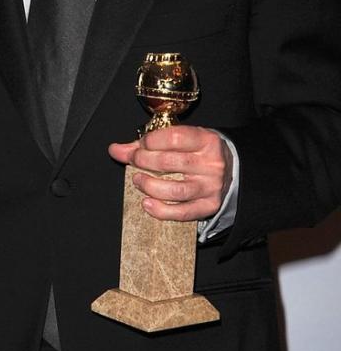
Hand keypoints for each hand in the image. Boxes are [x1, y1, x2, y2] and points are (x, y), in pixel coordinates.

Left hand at [108, 125, 231, 221]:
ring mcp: (211, 187)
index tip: (141, 145)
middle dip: (143, 162)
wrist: (233, 171)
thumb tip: (115, 150)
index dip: (150, 141)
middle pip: (169, 163)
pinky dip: (161, 211)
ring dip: (149, 186)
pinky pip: (183, 212)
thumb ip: (148, 143)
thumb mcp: (182, 140)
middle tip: (133, 162)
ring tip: (138, 181)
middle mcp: (211, 164)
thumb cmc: (199, 152)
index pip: (174, 138)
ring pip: (175, 190)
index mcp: (206, 141)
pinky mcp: (209, 206)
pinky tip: (147, 204)